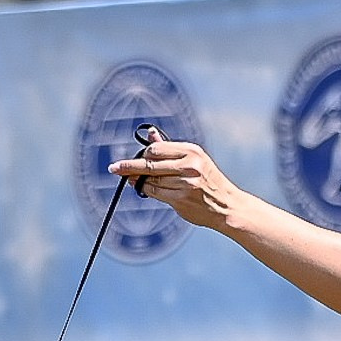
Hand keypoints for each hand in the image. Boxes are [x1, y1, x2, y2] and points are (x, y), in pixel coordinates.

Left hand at [107, 137, 253, 232]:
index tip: (130, 157)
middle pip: (149, 163)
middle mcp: (189, 165)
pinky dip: (145, 190)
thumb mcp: (194, 159)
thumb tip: (150, 134)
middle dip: (129, 166)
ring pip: (150, 179)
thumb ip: (170, 149)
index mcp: (192, 151)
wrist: (227, 206)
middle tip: (114, 168)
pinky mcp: (181, 199)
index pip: (156, 148)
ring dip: (137, 180)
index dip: (141, 154)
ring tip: (130, 180)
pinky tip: (140, 188)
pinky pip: (154, 193)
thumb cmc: (208, 181)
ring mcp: (185, 183)